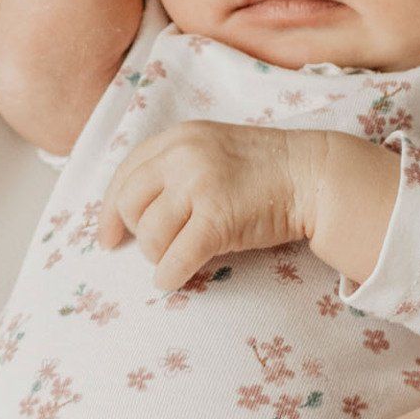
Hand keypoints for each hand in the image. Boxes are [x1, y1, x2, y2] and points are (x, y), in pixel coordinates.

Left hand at [102, 119, 320, 292]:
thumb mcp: (212, 149)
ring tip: (178, 256)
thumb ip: (175, 168)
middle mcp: (182, 156)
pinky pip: (175, 259)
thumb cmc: (265, 169)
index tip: (107, 238)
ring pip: (150, 235)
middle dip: (137, 233)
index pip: (125, 174)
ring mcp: (199, 185)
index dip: (109, 211)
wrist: (312, 175)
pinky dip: (169, 276)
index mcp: (179, 138)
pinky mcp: (217, 219)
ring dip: (158, 256)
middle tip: (156, 247)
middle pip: (129, 205)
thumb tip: (134, 213)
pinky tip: (175, 279)